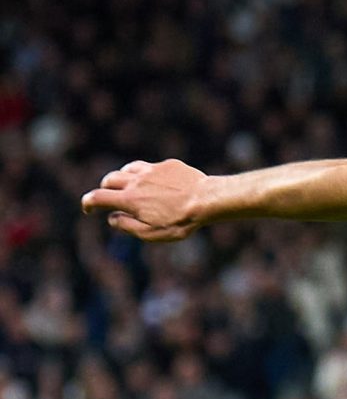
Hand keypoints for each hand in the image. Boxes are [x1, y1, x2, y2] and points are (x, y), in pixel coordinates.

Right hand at [82, 159, 213, 241]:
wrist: (208, 200)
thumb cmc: (181, 221)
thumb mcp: (151, 233)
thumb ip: (127, 226)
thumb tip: (111, 218)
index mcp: (129, 199)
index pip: (97, 197)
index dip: (88, 203)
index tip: (89, 209)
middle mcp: (136, 181)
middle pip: (109, 179)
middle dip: (105, 188)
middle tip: (110, 197)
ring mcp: (152, 170)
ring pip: (128, 169)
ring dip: (124, 178)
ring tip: (130, 187)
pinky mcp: (168, 165)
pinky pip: (151, 167)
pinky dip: (147, 175)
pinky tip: (158, 183)